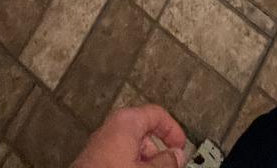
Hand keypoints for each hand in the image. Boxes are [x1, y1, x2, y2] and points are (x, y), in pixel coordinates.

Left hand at [72, 105, 187, 167]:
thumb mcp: (146, 167)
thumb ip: (166, 160)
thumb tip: (177, 156)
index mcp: (126, 121)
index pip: (158, 114)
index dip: (173, 130)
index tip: (180, 146)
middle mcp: (112, 128)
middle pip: (145, 134)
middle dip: (159, 152)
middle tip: (168, 165)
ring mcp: (102, 144)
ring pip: (133, 149)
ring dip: (145, 162)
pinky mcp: (95, 159)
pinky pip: (120, 158)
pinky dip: (130, 164)